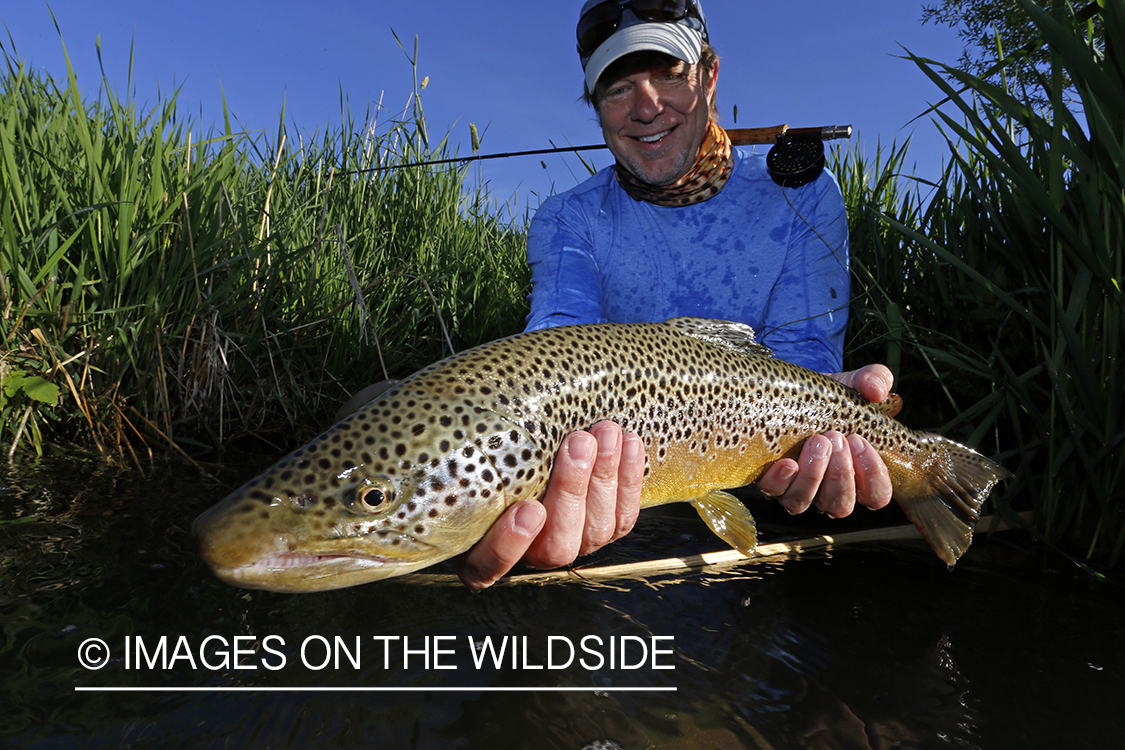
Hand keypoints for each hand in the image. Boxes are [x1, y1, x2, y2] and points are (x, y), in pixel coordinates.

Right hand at [456, 421, 644, 589]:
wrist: (528, 451)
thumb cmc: (482, 456)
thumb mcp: (464, 459)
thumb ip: (465, 454)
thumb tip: (458, 406)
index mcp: (480, 551)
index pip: (490, 565)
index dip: (510, 544)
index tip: (528, 509)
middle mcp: (528, 557)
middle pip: (556, 545)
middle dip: (572, 491)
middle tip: (578, 443)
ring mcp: (571, 544)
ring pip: (596, 530)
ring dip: (604, 477)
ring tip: (605, 432)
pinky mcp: (603, 529)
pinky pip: (624, 516)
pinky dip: (629, 478)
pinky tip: (628, 442)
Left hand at [756, 364, 894, 517]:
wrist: (787, 392)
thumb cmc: (826, 398)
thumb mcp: (852, 385)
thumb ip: (873, 380)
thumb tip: (877, 390)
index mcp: (856, 473)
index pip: (876, 495)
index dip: (873, 477)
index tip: (861, 442)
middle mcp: (827, 488)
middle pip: (840, 505)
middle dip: (840, 474)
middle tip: (836, 438)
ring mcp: (796, 486)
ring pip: (805, 502)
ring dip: (813, 476)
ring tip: (815, 442)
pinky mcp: (770, 479)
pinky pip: (774, 492)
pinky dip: (780, 480)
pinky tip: (786, 462)